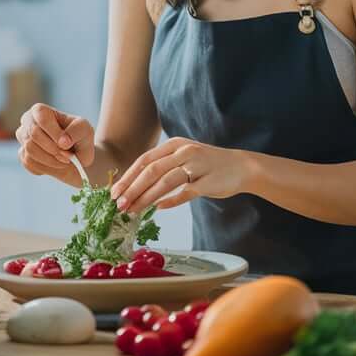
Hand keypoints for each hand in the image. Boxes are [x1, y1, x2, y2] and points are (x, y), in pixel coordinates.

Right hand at [15, 103, 94, 180]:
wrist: (76, 157)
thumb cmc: (79, 138)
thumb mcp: (85, 130)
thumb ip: (76, 131)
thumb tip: (62, 142)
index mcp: (40, 110)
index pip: (41, 117)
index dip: (54, 133)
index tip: (66, 144)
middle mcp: (27, 122)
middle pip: (33, 135)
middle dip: (53, 149)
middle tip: (68, 157)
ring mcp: (23, 139)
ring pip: (30, 151)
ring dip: (51, 160)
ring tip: (64, 161)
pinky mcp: (23, 155)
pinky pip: (30, 163)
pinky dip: (46, 168)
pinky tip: (55, 164)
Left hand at [109, 137, 247, 213]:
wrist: (241, 167)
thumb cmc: (208, 165)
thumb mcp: (183, 158)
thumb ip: (163, 167)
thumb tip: (135, 186)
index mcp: (174, 145)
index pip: (144, 160)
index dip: (128, 177)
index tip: (114, 192)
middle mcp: (184, 152)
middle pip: (151, 170)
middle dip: (132, 188)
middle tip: (118, 204)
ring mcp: (197, 166)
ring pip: (165, 182)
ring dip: (146, 197)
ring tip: (132, 210)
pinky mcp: (208, 181)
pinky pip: (186, 192)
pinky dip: (171, 201)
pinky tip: (158, 209)